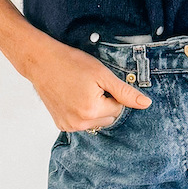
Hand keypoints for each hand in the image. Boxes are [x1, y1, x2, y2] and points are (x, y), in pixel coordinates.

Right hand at [20, 36, 152, 131]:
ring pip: (96, 122)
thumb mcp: (102, 74)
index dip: (112, 93)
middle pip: (108, 118)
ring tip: (80, 91)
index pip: (118, 108)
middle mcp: (80, 123)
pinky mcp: (61, 125)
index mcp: (92, 110)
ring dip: (94, 110)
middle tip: (89, 86)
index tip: (98, 82)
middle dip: (105, 104)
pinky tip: (73, 98)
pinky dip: (82, 113)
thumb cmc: (71, 63)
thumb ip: (125, 92)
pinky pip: (82, 123)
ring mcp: (69, 126)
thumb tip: (146, 104)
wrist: (41, 62)